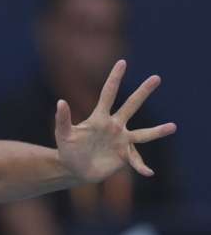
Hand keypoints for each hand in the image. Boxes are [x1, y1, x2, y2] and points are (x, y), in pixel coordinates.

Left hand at [56, 60, 176, 183]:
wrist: (75, 169)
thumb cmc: (68, 149)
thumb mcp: (63, 135)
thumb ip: (63, 119)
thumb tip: (61, 101)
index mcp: (100, 118)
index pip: (108, 94)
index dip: (114, 79)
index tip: (122, 62)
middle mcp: (115, 126)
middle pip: (131, 106)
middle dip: (143, 92)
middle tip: (156, 78)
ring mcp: (122, 140)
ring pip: (143, 134)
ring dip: (157, 131)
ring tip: (173, 127)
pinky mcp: (125, 156)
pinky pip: (136, 160)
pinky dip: (141, 166)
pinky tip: (147, 172)